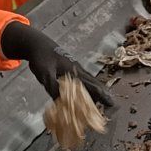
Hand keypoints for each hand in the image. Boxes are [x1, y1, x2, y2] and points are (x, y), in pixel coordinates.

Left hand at [0, 21, 114, 106]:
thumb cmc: (42, 58)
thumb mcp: (45, 73)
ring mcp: (75, 69)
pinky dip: (87, 88)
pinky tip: (85, 93)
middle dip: (103, 94)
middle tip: (111, 105)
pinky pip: (83, 81)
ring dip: (96, 92)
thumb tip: (62, 100)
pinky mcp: (71, 70)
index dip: (101, 95)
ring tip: (101, 102)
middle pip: (94, 84)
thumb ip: (53, 85)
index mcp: (74, 71)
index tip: (111, 103)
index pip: (91, 85)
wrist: (39, 45)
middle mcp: (78, 70)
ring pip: (89, 82)